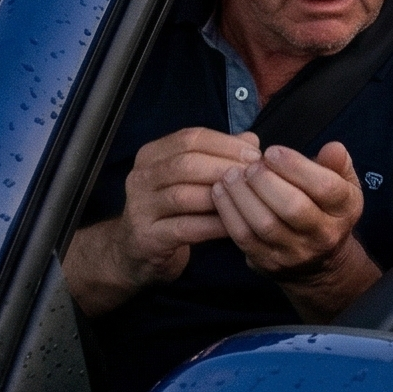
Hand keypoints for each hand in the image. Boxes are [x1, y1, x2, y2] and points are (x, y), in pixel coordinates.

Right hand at [64, 126, 255, 313]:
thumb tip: (251, 141)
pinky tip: (234, 226)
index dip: (225, 144)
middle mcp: (141, 177)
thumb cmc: (173, 210)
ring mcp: (140, 208)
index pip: (190, 138)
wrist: (138, 252)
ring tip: (248, 200)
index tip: (254, 155)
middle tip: (255, 178)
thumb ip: (218, 157)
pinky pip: (185, 228)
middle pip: (186, 164)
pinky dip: (213, 225)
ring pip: (183, 195)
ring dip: (221, 197)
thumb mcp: (191, 178)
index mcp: (152, 155)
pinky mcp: (147, 238)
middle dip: (225, 168)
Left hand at [212, 140, 378, 317]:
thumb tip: (333, 147)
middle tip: (250, 165)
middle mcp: (324, 234)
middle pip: (293, 207)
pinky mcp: (269, 263)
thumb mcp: (343, 184)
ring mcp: (295, 253)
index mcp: (345, 209)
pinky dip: (229, 213)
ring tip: (230, 174)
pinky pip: (244, 238)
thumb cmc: (326, 209)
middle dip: (266, 181)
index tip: (272, 152)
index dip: (296, 166)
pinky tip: (221, 192)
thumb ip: (338, 163)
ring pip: (264, 224)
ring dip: (242, 195)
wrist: (320, 263)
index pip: (325, 187)